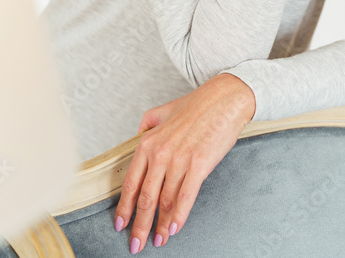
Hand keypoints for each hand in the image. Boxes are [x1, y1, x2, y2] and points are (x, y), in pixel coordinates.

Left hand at [113, 73, 255, 252]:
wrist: (224, 100)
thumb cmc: (197, 105)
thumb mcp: (162, 111)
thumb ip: (146, 125)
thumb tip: (138, 137)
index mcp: (147, 143)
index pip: (130, 182)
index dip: (124, 207)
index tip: (120, 223)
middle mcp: (160, 153)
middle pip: (145, 198)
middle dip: (139, 225)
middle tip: (135, 244)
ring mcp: (179, 160)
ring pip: (165, 201)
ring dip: (160, 225)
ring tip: (158, 240)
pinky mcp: (199, 165)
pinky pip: (186, 196)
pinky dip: (179, 216)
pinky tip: (174, 228)